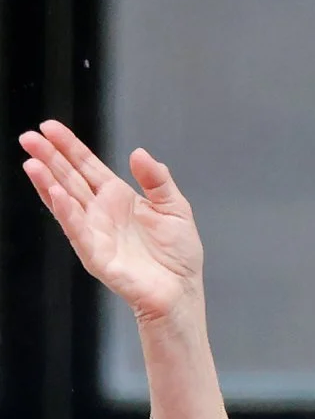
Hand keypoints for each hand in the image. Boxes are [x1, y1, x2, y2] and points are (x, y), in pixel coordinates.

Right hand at [19, 120, 205, 322]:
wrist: (180, 291)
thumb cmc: (178, 255)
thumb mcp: (174, 207)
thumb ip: (157, 179)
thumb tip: (138, 152)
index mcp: (119, 198)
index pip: (88, 167)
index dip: (70, 147)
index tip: (50, 127)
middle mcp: (102, 213)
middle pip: (70, 179)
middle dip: (50, 158)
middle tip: (29, 136)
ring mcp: (95, 233)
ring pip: (66, 202)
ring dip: (48, 182)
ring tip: (32, 161)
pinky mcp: (96, 255)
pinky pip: (77, 230)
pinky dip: (66, 211)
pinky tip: (55, 193)